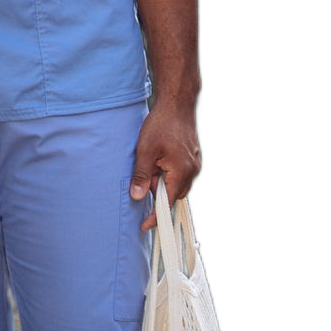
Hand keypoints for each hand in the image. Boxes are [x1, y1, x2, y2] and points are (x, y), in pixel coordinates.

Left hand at [129, 99, 202, 231]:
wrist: (177, 103)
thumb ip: (141, 175)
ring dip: (162, 181)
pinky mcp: (192, 157)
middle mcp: (192, 171)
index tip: (144, 226)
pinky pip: (180, 174)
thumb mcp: (145, 150)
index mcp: (181, 173)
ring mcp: (194, 163)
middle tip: (144, 176)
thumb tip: (136, 197)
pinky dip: (168, 173)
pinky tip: (159, 160)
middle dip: (157, 192)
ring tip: (151, 163)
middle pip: (172, 194)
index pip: (167, 203)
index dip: (156, 216)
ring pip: (176, 184)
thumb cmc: (161, 125)